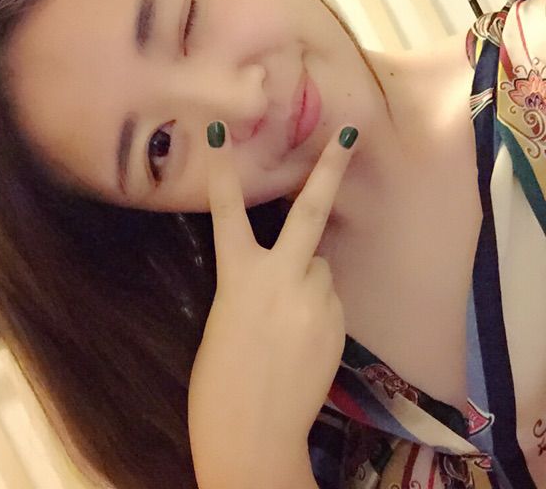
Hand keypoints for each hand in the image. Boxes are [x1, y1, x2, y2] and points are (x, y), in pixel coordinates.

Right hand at [188, 122, 357, 487]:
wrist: (254, 436)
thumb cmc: (220, 382)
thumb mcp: (228, 321)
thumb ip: (258, 285)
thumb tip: (293, 268)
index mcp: (239, 279)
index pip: (226, 213)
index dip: (222, 172)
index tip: (220, 133)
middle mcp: (282, 279)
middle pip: (310, 214)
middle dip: (329, 169)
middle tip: (349, 135)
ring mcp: (316, 300)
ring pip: (320, 266)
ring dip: (309, 277)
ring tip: (289, 319)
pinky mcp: (338, 323)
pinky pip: (328, 297)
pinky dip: (317, 306)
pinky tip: (303, 339)